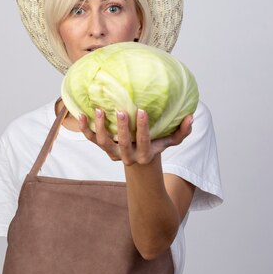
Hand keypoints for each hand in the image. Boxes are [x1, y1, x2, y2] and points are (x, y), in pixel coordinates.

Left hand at [78, 108, 192, 164]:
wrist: (139, 162)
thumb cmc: (157, 146)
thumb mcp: (171, 141)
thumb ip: (182, 131)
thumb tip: (192, 117)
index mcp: (145, 154)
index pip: (144, 141)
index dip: (142, 128)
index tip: (141, 110)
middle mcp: (127, 156)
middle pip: (122, 144)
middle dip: (121, 128)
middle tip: (120, 111)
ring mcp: (113, 153)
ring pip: (103, 143)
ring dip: (99, 127)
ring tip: (98, 110)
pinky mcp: (103, 148)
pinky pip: (91, 139)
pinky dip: (84, 128)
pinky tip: (80, 114)